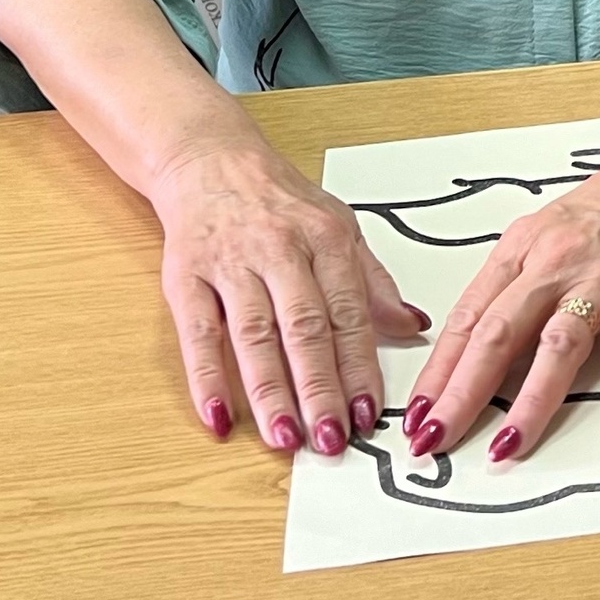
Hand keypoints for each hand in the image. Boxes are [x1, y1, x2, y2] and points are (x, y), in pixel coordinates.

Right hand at [151, 139, 427, 452]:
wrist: (209, 159)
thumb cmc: (281, 201)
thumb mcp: (338, 224)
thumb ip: (372, 281)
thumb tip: (414, 325)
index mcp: (326, 237)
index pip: (348, 311)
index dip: (360, 365)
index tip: (371, 414)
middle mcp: (280, 249)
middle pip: (304, 326)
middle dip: (320, 387)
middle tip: (333, 439)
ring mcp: (230, 262)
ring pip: (254, 334)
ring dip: (270, 391)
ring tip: (286, 438)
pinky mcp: (185, 275)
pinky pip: (196, 333)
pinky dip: (205, 378)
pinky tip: (218, 418)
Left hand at [402, 137, 599, 462]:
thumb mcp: (551, 233)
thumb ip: (520, 283)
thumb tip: (482, 343)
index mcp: (523, 248)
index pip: (469, 317)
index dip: (439, 369)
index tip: (416, 414)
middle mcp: (555, 260)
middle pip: (497, 333)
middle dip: (460, 393)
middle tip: (433, 440)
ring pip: (557, 343)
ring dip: (529, 401)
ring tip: (507, 447)